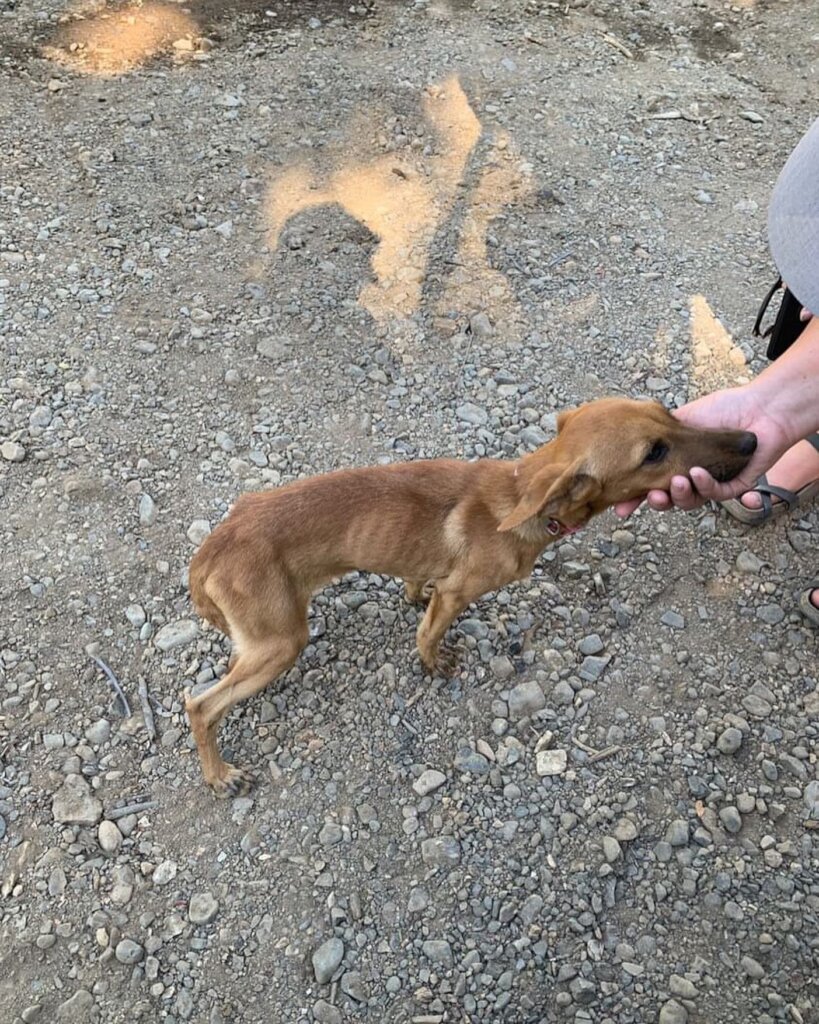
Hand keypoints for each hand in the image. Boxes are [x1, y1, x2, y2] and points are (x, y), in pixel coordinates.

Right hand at [614, 385, 794, 516]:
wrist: (758, 407)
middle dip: (659, 502)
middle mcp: (693, 477)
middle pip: (670, 500)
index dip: (636, 499)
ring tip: (676, 482)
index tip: (621, 509)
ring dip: (681, 495)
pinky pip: (717, 495)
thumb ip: (657, 436)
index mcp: (677, 464)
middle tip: (653, 496)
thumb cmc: (723, 409)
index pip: (653, 485)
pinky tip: (698, 474)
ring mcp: (714, 484)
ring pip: (692, 502)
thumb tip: (629, 446)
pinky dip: (705, 486)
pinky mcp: (736, 487)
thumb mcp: (681, 420)